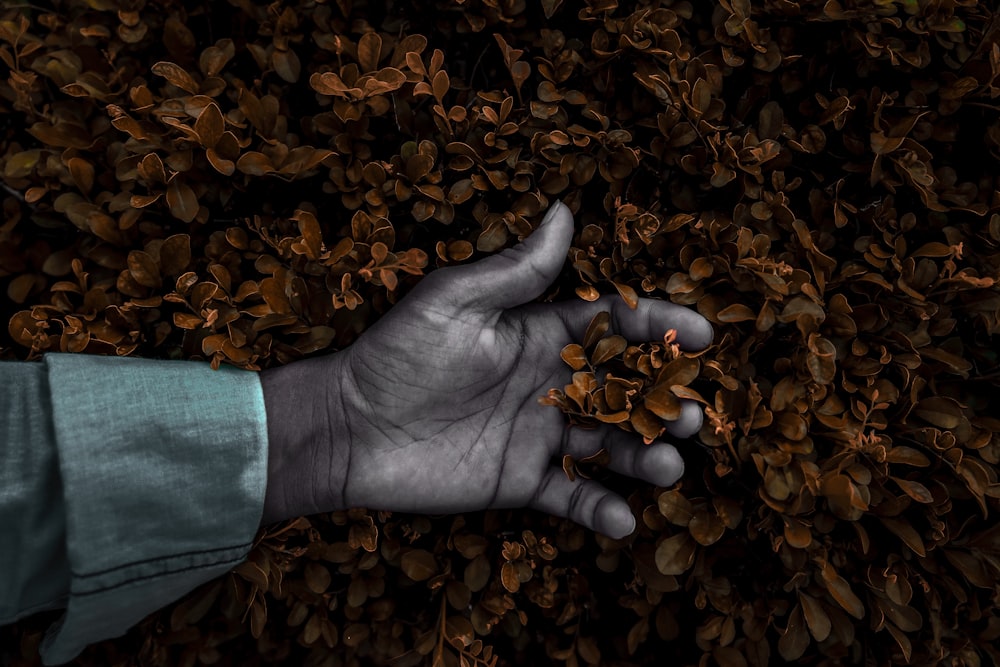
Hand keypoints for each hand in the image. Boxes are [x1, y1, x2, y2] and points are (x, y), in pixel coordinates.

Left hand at [259, 201, 713, 537]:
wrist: (350, 429)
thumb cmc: (397, 356)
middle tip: (686, 414)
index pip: (614, 324)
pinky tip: (620, 518)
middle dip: (662, 401)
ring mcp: (538, 435)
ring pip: (609, 446)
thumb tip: (564, 211)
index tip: (704, 333)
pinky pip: (571, 497)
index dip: (660, 325)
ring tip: (668, 466)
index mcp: (538, 335)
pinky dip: (600, 509)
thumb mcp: (454, 301)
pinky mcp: (520, 481)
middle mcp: (548, 383)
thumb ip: (515, 270)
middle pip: (624, 390)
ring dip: (643, 457)